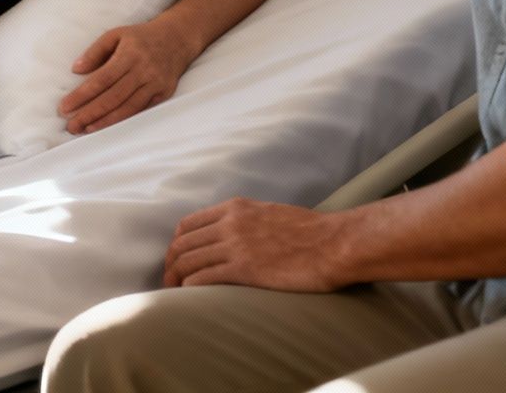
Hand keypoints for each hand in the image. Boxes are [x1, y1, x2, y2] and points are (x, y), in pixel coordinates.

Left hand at [59, 17, 198, 133]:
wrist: (177, 38)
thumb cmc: (140, 37)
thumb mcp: (116, 34)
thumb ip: (95, 51)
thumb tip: (76, 70)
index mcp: (129, 54)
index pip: (101, 79)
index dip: (82, 95)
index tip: (65, 107)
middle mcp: (143, 71)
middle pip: (113, 97)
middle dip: (89, 113)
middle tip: (71, 126)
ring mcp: (155, 84)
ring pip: (127, 108)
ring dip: (105, 121)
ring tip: (85, 129)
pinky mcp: (164, 94)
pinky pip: (141, 111)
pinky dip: (123, 120)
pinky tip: (107, 126)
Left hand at [163, 197, 347, 290]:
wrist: (335, 243)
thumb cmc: (312, 233)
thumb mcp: (270, 214)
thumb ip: (247, 221)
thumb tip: (234, 236)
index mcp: (235, 208)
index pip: (188, 224)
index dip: (176, 244)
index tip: (176, 258)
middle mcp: (229, 223)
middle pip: (182, 243)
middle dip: (170, 263)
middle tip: (169, 280)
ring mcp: (235, 245)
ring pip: (187, 261)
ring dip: (175, 278)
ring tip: (174, 292)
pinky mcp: (244, 268)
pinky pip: (202, 278)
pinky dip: (188, 288)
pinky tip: (188, 297)